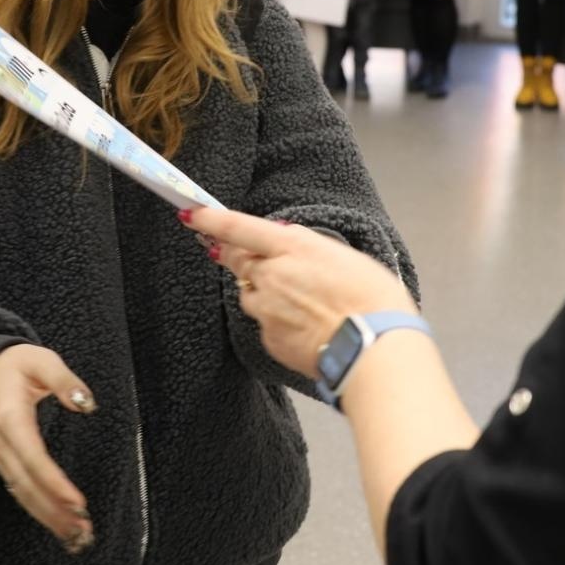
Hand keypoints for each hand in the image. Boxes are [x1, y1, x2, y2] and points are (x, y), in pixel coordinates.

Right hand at [0, 345, 97, 553]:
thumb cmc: (17, 365)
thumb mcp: (41, 360)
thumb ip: (63, 380)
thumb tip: (86, 403)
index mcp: (9, 417)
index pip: (32, 456)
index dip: (53, 482)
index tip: (77, 502)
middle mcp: (0, 442)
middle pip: (26, 484)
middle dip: (53, 509)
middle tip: (83, 529)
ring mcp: (0, 456)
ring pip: (22, 493)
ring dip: (48, 517)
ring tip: (77, 535)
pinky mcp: (5, 463)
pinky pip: (20, 491)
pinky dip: (40, 510)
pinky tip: (60, 524)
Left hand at [183, 208, 416, 378]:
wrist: (374, 349)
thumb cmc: (373, 301)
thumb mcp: (346, 255)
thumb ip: (309, 245)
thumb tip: (288, 239)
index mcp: (291, 247)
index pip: (238, 227)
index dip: (210, 219)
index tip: (190, 214)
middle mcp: (271, 275)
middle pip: (237, 259)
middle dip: (231, 253)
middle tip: (230, 250)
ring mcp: (266, 309)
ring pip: (251, 294)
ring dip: (264, 292)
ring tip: (301, 302)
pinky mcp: (268, 339)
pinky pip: (264, 324)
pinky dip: (278, 322)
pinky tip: (306, 326)